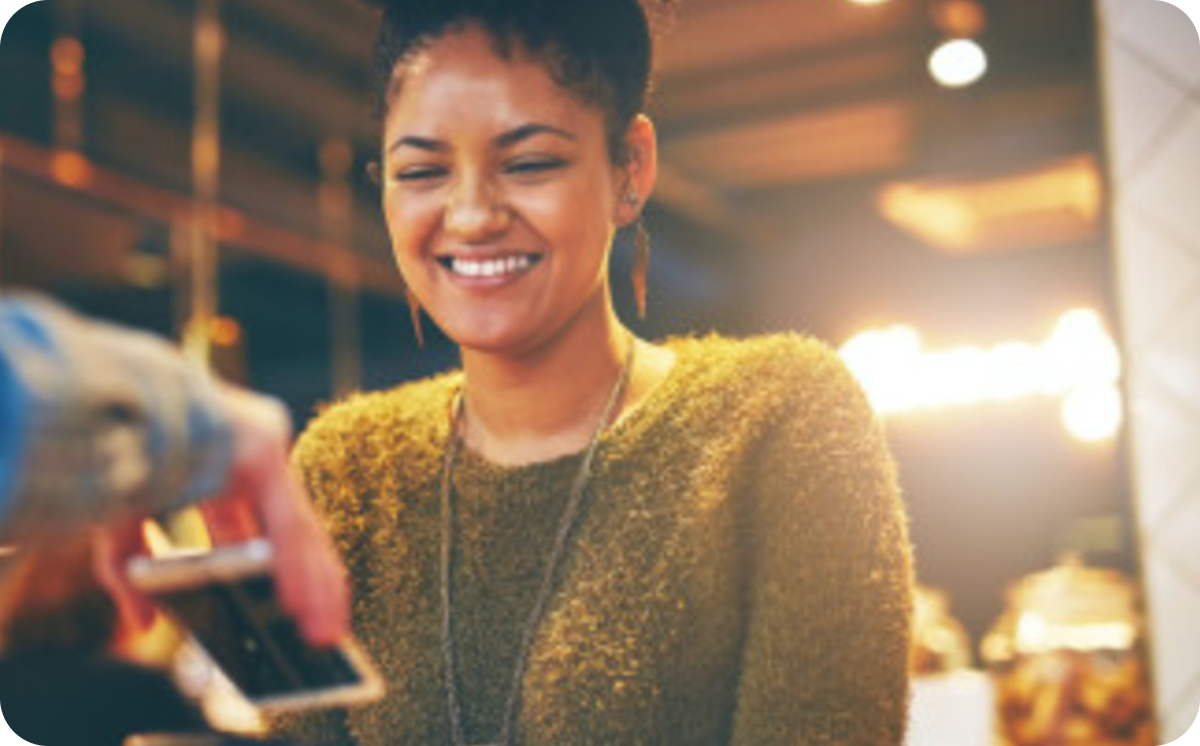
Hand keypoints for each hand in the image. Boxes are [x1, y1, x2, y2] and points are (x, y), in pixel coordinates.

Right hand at [94, 385, 349, 647]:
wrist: (106, 406)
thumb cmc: (115, 453)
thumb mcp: (122, 522)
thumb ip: (131, 570)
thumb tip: (142, 624)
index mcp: (227, 475)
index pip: (267, 530)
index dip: (284, 573)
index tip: (292, 611)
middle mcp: (255, 463)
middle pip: (294, 536)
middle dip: (309, 588)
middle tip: (321, 633)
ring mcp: (263, 454)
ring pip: (300, 533)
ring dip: (315, 588)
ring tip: (324, 634)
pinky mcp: (261, 455)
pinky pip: (287, 523)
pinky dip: (297, 569)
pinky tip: (306, 606)